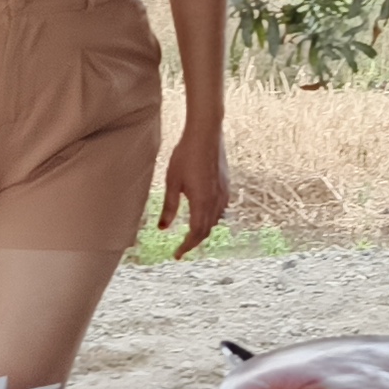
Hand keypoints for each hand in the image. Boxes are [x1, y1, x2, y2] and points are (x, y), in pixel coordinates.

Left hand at [159, 122, 231, 258]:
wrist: (206, 133)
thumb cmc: (186, 156)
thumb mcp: (172, 182)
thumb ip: (169, 207)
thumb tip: (163, 228)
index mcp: (202, 202)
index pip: (196, 233)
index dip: (186, 246)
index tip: (177, 255)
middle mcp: (216, 200)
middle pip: (207, 229)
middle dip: (194, 241)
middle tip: (182, 248)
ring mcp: (223, 192)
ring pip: (215, 220)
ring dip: (204, 230)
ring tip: (191, 234)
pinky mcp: (225, 184)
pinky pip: (221, 208)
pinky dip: (212, 218)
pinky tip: (205, 214)